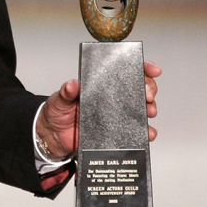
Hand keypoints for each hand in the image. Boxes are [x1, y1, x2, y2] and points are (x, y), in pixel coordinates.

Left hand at [36, 61, 160, 158]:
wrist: (54, 137)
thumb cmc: (57, 113)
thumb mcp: (59, 99)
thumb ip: (66, 92)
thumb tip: (72, 84)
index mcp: (101, 86)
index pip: (125, 72)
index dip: (142, 68)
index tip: (152, 69)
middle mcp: (112, 99)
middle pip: (139, 89)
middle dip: (149, 89)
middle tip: (148, 95)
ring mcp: (116, 116)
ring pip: (141, 110)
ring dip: (149, 109)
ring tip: (149, 111)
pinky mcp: (117, 133)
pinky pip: (136, 132)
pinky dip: (145, 132)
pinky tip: (148, 132)